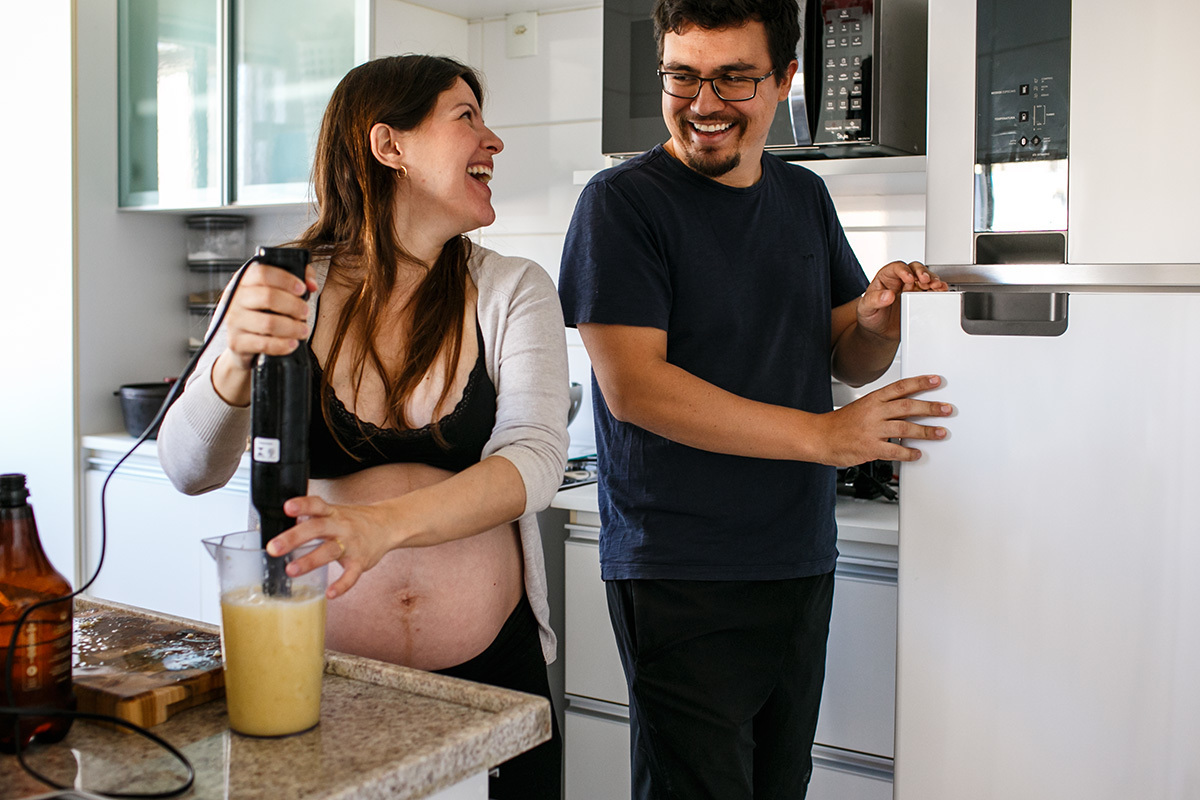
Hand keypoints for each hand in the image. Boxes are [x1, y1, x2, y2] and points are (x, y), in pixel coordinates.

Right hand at [219, 262, 316, 371]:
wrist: (241, 339)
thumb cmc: (261, 310)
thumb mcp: (275, 290)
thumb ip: (297, 278)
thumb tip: (311, 284)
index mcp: (243, 281)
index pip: (263, 273)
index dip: (286, 280)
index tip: (302, 289)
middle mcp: (235, 298)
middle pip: (268, 297)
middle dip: (293, 305)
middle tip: (305, 312)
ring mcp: (234, 321)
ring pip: (268, 323)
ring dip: (292, 328)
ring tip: (303, 330)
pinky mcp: (237, 342)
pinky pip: (264, 344)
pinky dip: (282, 345)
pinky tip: (292, 344)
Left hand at [265, 495, 393, 599]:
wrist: (387, 525)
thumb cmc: (354, 521)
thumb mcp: (334, 512)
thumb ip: (311, 518)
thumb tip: (285, 526)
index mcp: (332, 513)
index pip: (316, 505)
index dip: (302, 505)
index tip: (287, 507)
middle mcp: (341, 526)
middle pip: (317, 528)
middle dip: (294, 537)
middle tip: (274, 547)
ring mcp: (352, 544)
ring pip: (330, 551)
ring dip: (310, 560)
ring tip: (291, 570)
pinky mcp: (361, 562)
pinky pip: (351, 574)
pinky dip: (342, 585)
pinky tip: (330, 593)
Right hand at [817, 374, 950, 466]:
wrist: (819, 437)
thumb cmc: (838, 424)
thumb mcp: (860, 407)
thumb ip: (882, 408)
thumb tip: (904, 410)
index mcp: (872, 400)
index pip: (900, 387)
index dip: (920, 383)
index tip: (936, 381)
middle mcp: (874, 412)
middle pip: (908, 406)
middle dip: (930, 407)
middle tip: (946, 409)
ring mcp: (872, 430)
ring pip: (905, 428)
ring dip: (926, 431)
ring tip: (939, 432)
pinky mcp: (870, 447)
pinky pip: (895, 450)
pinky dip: (908, 453)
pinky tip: (917, 454)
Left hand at [857, 261, 947, 341]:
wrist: (879, 331)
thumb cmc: (870, 316)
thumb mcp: (866, 308)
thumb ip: (874, 300)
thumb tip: (888, 295)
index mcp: (886, 279)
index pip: (896, 268)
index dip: (903, 270)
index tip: (908, 278)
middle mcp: (900, 282)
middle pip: (914, 269)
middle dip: (922, 272)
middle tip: (926, 280)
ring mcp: (912, 290)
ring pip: (925, 278)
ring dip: (932, 280)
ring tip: (936, 286)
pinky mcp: (920, 299)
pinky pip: (931, 292)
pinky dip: (938, 290)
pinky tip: (941, 292)